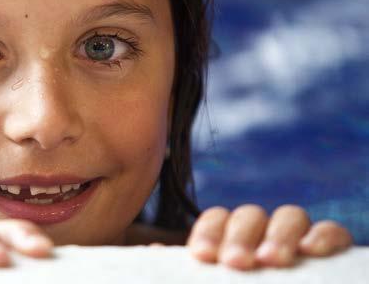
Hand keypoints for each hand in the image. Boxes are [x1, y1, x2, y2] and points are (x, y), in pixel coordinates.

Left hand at [187, 204, 352, 269]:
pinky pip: (331, 232)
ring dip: (279, 234)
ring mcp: (294, 241)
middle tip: (235, 262)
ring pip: (288, 215)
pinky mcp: (326, 252)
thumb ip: (178, 273)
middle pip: (249, 214)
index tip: (203, 257)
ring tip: (271, 260)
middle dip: (240, 234)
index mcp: (228, 242)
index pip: (216, 220)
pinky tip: (310, 250)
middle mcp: (260, 236)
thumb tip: (154, 254)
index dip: (209, 233)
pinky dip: (323, 235)